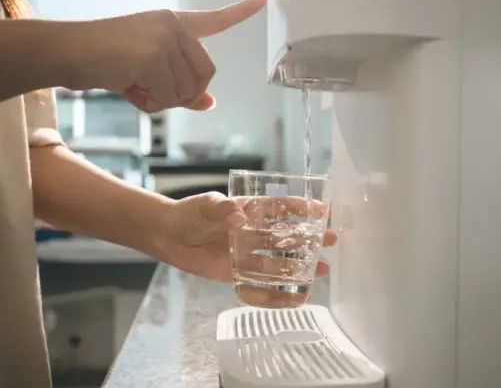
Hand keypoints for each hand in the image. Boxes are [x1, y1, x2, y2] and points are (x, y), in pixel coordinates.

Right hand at [66, 0, 266, 112]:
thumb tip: (209, 103)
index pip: (214, 20)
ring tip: (134, 87)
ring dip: (161, 101)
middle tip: (151, 93)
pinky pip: (168, 97)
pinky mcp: (152, 56)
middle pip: (205, 74)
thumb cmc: (104, 62)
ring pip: (186, 91)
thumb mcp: (148, 76)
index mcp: (172, 24)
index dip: (240, 12)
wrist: (67, 52)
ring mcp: (163, 39)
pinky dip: (150, 104)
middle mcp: (172, 26)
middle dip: (183, 94)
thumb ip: (180, 87)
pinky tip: (129, 89)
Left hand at [157, 192, 336, 282]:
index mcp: (249, 210)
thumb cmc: (187, 214)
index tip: (322, 210)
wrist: (168, 236)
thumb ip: (221, 209)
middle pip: (286, 234)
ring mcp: (247, 252)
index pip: (280, 207)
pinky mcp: (238, 272)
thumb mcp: (203, 206)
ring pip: (279, 260)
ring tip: (322, 269)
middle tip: (331, 240)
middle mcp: (253, 231)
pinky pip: (261, 282)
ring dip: (300, 264)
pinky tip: (296, 293)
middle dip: (309, 237)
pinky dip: (278, 289)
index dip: (301, 208)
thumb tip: (238, 216)